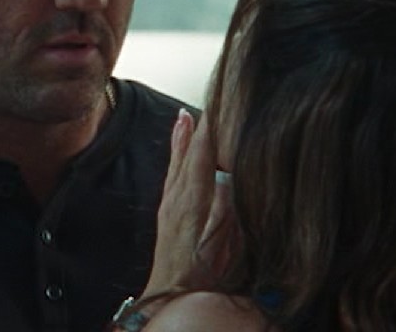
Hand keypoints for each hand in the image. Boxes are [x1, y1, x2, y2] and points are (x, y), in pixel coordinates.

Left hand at [142, 109, 237, 296]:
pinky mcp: (167, 211)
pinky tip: (178, 147)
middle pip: (187, 153)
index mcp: (193, 202)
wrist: (170, 295)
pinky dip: (177, 154)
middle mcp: (177, 197)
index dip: (211, 130)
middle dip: (197, 126)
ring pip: (177, 162)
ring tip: (186, 114)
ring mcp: (170, 203)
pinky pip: (173, 174)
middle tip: (206, 99)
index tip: (219, 106)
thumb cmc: (201, 276)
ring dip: (183, 137)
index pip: (203, 156)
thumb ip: (226, 210)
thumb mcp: (222, 245)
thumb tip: (228, 178)